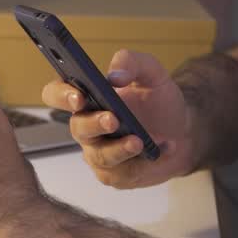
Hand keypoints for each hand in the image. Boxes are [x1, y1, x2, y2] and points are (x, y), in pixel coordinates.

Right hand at [41, 49, 197, 188]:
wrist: (181, 131)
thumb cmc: (158, 100)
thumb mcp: (152, 73)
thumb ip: (133, 62)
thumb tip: (115, 76)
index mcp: (86, 96)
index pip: (56, 93)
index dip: (61, 95)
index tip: (79, 96)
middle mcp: (86, 125)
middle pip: (77, 127)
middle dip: (94, 124)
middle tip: (113, 119)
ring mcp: (98, 152)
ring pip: (99, 156)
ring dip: (119, 149)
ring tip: (139, 141)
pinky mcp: (114, 174)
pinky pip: (123, 173)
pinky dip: (144, 162)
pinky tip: (163, 148)